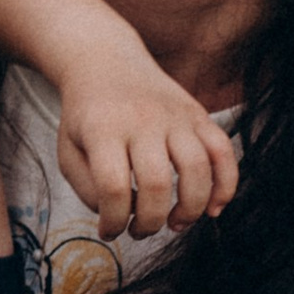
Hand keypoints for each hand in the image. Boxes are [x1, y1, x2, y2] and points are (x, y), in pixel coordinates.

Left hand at [54, 51, 238, 239]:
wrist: (107, 62)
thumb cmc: (87, 115)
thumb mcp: (68, 149)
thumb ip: (87, 188)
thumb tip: (121, 216)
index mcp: (104, 130)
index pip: (113, 187)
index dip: (112, 221)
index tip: (109, 231)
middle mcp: (143, 121)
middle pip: (157, 184)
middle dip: (150, 221)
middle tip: (139, 230)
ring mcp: (175, 116)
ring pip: (197, 170)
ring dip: (190, 209)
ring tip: (175, 223)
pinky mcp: (198, 115)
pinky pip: (224, 152)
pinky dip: (226, 185)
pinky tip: (213, 208)